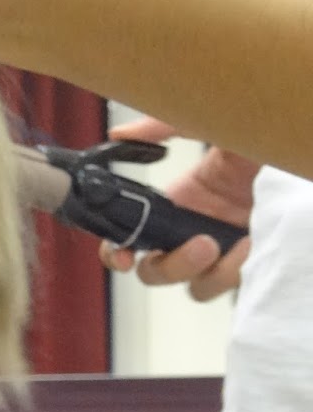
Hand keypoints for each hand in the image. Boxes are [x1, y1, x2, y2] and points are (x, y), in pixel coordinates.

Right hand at [98, 118, 256, 300]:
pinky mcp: (254, 262)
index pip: (130, 238)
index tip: (123, 256)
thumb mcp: (207, 125)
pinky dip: (239, 272)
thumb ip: (163, 127)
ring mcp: (225, 250)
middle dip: (171, 266)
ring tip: (238, 244)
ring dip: (212, 273)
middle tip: (201, 244)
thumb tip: (119, 135)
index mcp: (178, 203)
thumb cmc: (256, 137)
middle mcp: (194, 230)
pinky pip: (235, 285)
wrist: (296, 146)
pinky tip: (254, 245)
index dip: (117, 252)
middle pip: (157, 271)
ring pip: (198, 287)